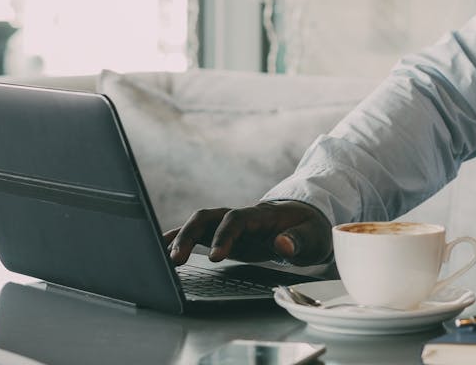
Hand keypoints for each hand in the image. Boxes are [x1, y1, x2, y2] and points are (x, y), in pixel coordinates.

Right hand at [163, 200, 331, 266]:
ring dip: (180, 237)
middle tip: (176, 259)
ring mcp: (229, 225)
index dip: (224, 236)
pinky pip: (198, 234)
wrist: (305, 222)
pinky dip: (179, 239)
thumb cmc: (309, 229)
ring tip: (163, 259)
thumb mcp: (313, 236)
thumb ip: (298, 240)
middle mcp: (240, 216)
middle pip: (208, 217)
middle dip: (190, 235)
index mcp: (261, 215)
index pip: (236, 219)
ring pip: (198, 224)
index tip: (215, 257)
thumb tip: (282, 244)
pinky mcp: (223, 235)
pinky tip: (162, 250)